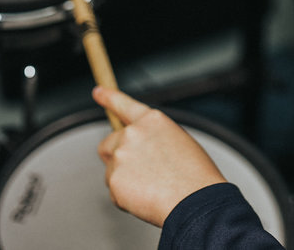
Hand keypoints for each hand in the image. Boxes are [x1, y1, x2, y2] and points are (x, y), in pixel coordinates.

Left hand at [92, 86, 226, 226]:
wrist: (194, 201)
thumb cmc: (194, 175)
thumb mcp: (180, 142)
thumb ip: (153, 139)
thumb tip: (141, 150)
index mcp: (152, 120)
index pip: (123, 104)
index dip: (108, 97)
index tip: (98, 92)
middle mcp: (132, 133)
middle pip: (108, 144)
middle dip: (115, 157)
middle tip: (138, 173)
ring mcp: (121, 155)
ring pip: (111, 170)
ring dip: (124, 179)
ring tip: (152, 187)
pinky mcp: (114, 179)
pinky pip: (115, 191)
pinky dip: (126, 198)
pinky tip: (147, 198)